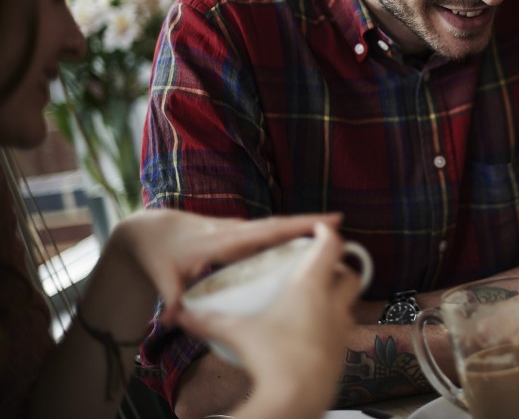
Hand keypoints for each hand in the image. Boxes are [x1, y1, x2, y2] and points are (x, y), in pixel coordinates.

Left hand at [108, 209, 344, 325]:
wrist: (151, 230)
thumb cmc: (159, 253)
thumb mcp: (162, 278)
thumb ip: (172, 300)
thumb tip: (174, 322)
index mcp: (222, 240)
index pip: (263, 232)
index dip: (292, 227)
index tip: (319, 223)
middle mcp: (235, 230)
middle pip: (278, 225)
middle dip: (308, 223)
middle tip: (341, 225)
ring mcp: (238, 230)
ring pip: (275, 228)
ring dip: (302, 229)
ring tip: (334, 237)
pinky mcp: (239, 234)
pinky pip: (268, 234)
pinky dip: (288, 236)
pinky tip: (306, 247)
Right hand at [177, 223, 360, 417]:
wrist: (298, 397)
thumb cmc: (273, 358)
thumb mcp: (238, 334)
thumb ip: (211, 322)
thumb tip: (183, 317)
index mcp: (311, 287)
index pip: (331, 247)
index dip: (328, 232)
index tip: (321, 228)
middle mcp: (334, 303)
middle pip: (350, 274)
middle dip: (340, 267)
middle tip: (321, 267)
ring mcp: (342, 328)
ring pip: (351, 302)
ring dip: (338, 296)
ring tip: (316, 299)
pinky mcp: (343, 351)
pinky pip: (344, 329)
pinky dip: (334, 323)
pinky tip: (313, 332)